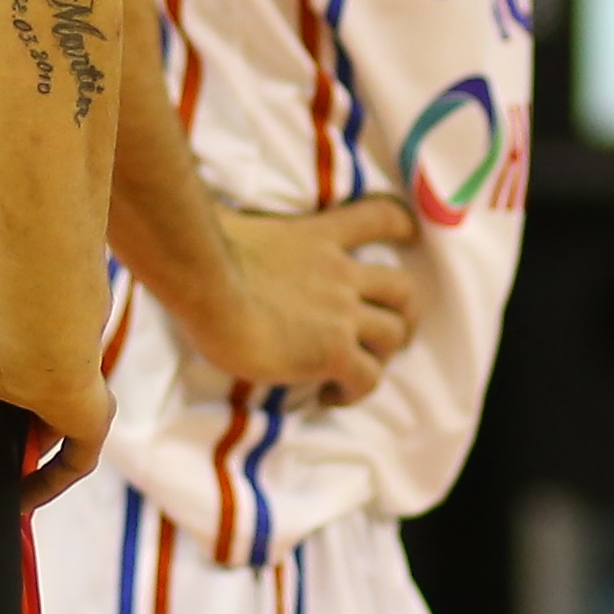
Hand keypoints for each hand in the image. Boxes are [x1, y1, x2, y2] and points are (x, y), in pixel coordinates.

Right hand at [0, 215, 113, 510]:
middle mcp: (52, 359)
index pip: (13, 353)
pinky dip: (52, 482)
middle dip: (20, 411)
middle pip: (39, 389)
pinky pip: (78, 462)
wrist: (36, 331)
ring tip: (0, 474)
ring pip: (63, 424)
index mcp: (17, 334)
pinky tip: (21, 505)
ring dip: (39, 445)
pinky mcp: (90, 421)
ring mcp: (78, 390)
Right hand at [183, 197, 418, 405]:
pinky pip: (368, 378)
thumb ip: (237, 225)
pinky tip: (330, 397)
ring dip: (383, 354)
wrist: (206, 284)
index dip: (401, 226)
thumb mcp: (232, 224)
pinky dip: (357, 391)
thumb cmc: (203, 252)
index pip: (377, 217)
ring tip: (359, 371)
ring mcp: (341, 312)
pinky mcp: (333, 351)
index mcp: (317, 236)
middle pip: (402, 288)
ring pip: (394, 334)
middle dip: (405, 312)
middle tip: (390, 331)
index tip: (410, 234)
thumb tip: (207, 220)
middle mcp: (339, 272)